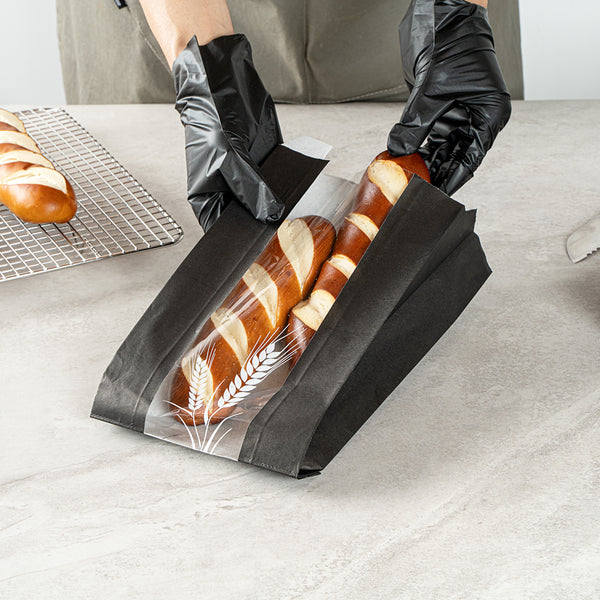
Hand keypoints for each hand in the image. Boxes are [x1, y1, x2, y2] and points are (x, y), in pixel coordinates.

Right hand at [173, 34, 283, 230]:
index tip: (258, 242)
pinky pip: (278, 184)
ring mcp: (247, 181)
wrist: (225, 78)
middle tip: (280, 226)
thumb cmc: (211, 113)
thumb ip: (251, 188)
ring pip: (265, 204)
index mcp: (207, 197)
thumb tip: (270, 213)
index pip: (222, 229)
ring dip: (277, 207)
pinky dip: (287, 188)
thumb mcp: (229, 154)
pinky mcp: (265, 167)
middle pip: (247, 219)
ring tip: (290, 210)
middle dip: (262, 223)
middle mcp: (227, 192)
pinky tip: (296, 189)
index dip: (239, 238)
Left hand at [387, 0, 510, 195]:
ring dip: (425, 163)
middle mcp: (478, 117)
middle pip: (457, 157)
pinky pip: (432, 136)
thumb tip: (397, 152)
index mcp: (489, 115)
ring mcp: (461, 114)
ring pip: (443, 149)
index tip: (435, 195)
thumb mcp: (431, 92)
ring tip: (408, 180)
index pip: (470, 159)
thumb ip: (414, 125)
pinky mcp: (444, 109)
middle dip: (436, 174)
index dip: (451, 179)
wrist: (445, 15)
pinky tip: (406, 160)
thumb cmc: (452, 44)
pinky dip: (419, 148)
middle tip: (416, 191)